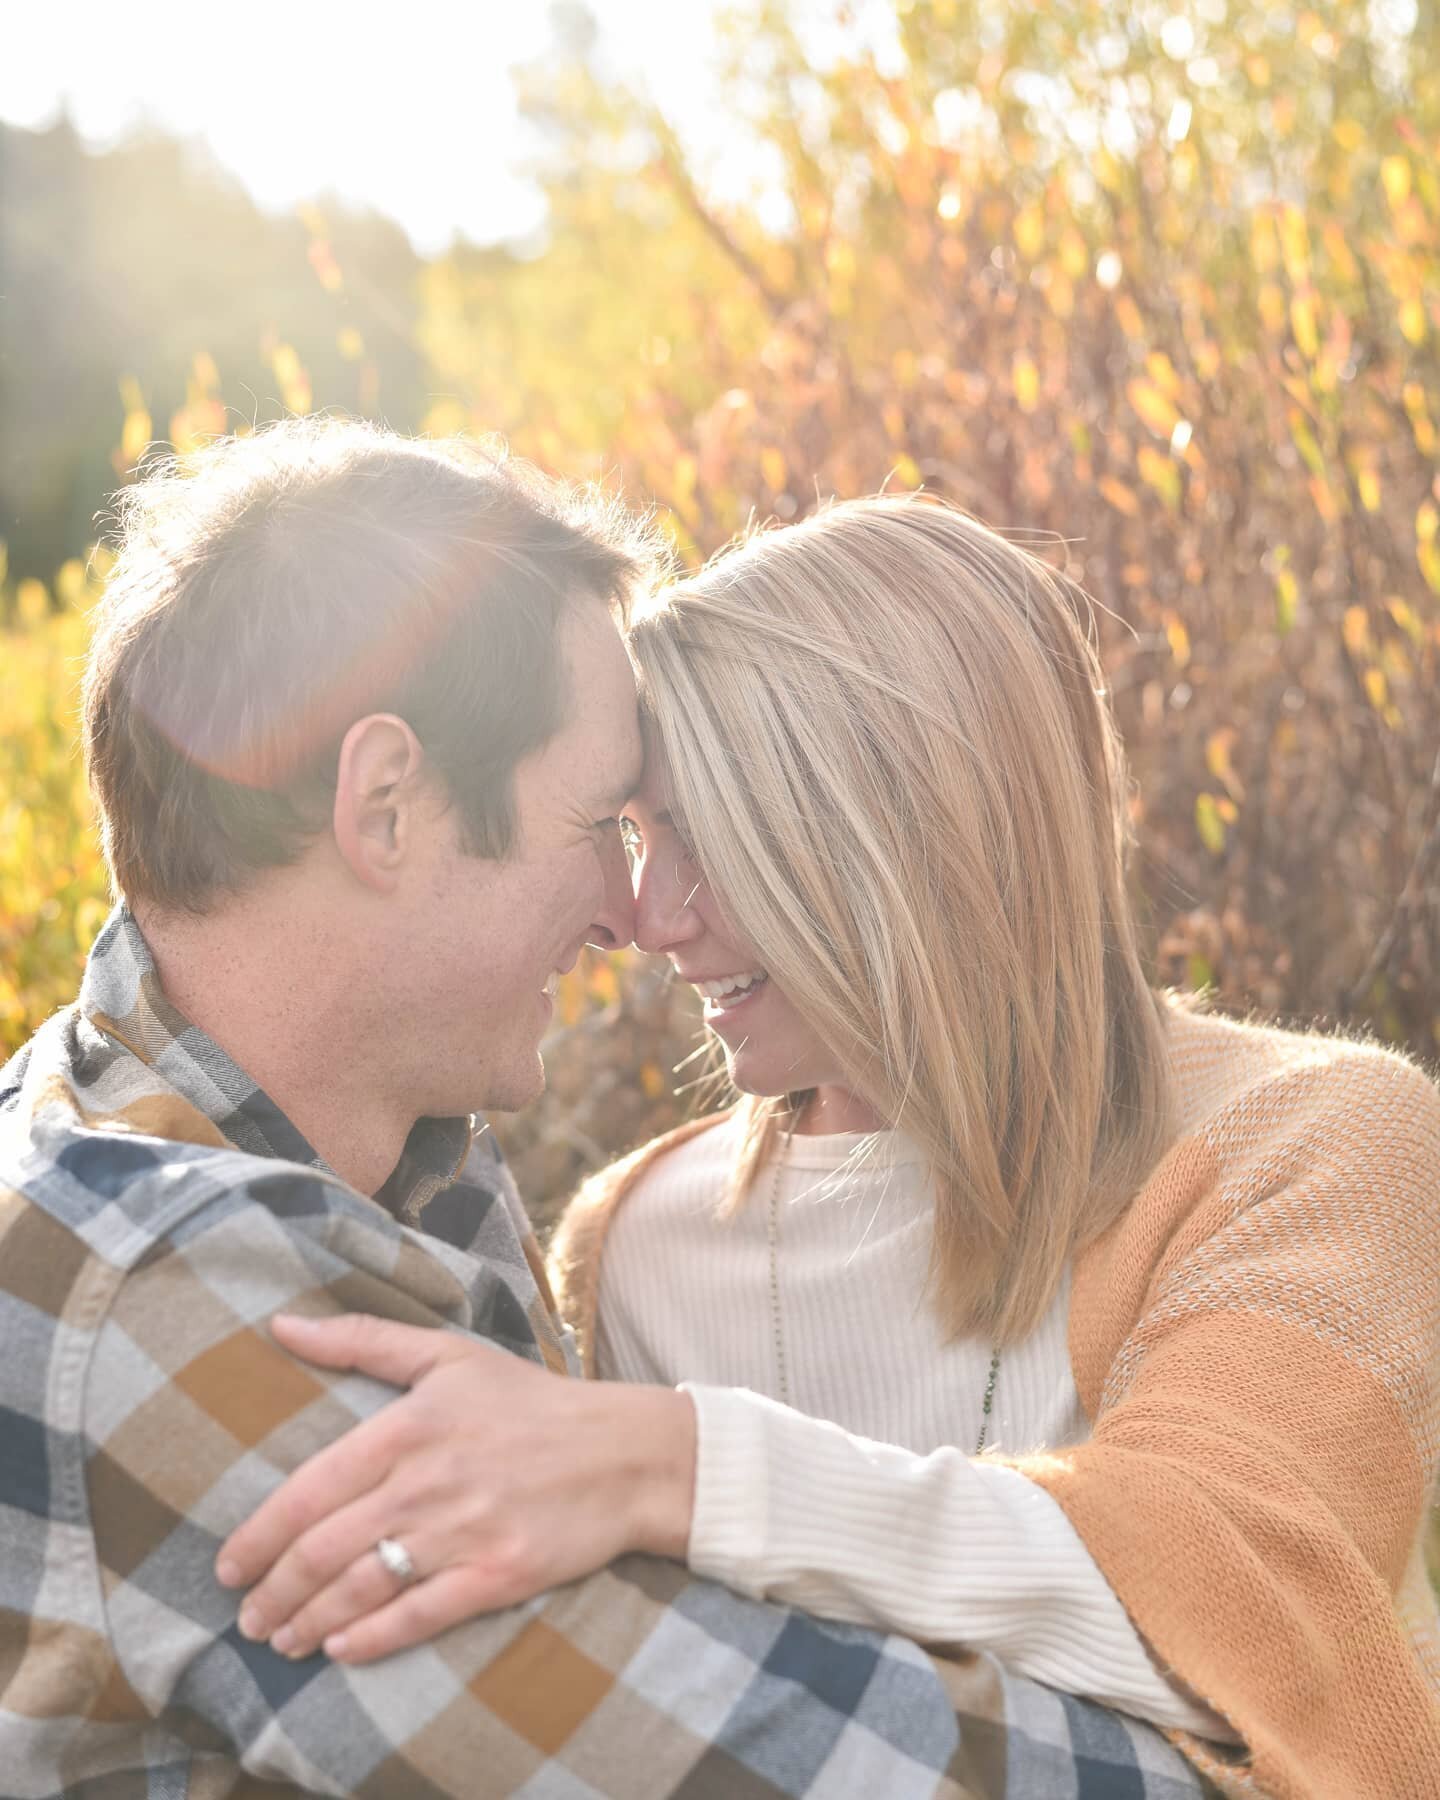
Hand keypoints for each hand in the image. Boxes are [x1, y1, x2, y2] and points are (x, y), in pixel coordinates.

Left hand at [214, 1313, 695, 1663]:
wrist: (623, 1452)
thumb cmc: (530, 1401)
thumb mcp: (448, 1354)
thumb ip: (361, 1339)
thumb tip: (282, 1323)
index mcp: (408, 1425)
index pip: (309, 1491)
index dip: (258, 1537)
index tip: (229, 1566)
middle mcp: (427, 1482)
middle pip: (324, 1550)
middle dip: (275, 1592)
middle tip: (249, 1617)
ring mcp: (463, 1532)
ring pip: (361, 1589)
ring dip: (310, 1622)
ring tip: (282, 1640)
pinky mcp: (498, 1575)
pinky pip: (417, 1617)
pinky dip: (371, 1640)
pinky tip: (341, 1651)